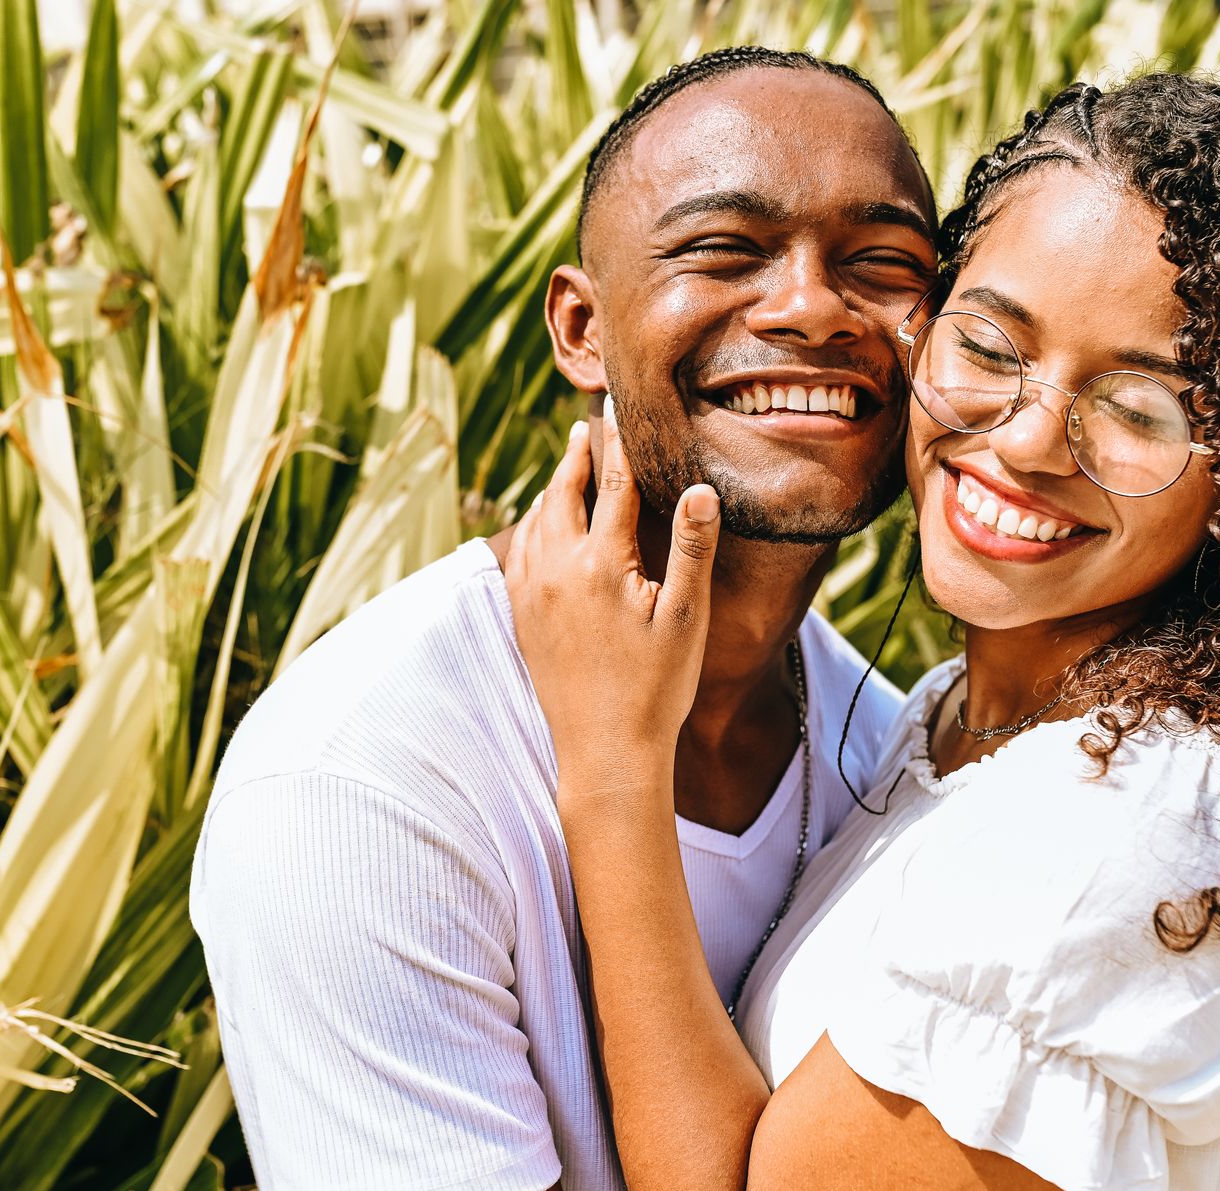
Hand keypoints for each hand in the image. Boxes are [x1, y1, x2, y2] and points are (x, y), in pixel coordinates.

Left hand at [504, 411, 720, 786]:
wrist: (606, 752)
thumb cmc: (656, 688)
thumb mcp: (686, 617)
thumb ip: (693, 548)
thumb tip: (700, 488)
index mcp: (600, 564)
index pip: (611, 485)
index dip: (617, 442)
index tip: (615, 408)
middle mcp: (556, 571)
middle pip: (562, 494)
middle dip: (576, 456)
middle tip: (584, 426)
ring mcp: (532, 596)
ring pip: (535, 522)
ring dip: (551, 489)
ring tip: (564, 468)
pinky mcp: (522, 620)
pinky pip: (520, 555)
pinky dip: (532, 527)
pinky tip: (540, 528)